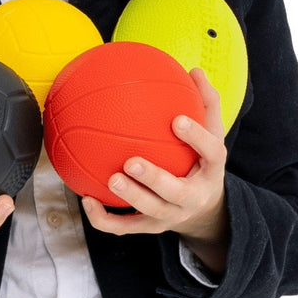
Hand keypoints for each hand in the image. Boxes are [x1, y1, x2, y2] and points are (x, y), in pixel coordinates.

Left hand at [81, 68, 230, 270]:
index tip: (177, 120)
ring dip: (130, 197)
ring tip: (110, 179)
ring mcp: (171, 215)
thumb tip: (194, 70)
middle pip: (176, 192)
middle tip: (131, 160)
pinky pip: (125, 227)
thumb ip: (205, 103)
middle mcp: (193, 197)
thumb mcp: (212, 134)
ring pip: (150, 211)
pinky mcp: (150, 228)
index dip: (196, 138)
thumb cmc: (201, 160)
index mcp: (211, 171)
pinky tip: (86, 200)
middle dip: (154, 178)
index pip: (211, 154)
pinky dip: (104, 218)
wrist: (203, 209)